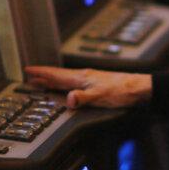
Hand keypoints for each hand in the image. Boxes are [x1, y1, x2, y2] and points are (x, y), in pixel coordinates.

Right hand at [24, 65, 151, 109]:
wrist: (139, 88)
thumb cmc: (122, 91)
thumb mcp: (100, 96)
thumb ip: (83, 98)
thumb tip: (68, 99)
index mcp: (82, 78)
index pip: (57, 75)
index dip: (42, 73)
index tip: (29, 70)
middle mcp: (84, 77)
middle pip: (59, 76)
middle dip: (43, 76)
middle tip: (30, 76)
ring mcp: (90, 80)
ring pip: (66, 79)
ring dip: (53, 80)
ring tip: (42, 81)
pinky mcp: (96, 85)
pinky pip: (74, 83)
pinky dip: (65, 85)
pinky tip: (67, 88)